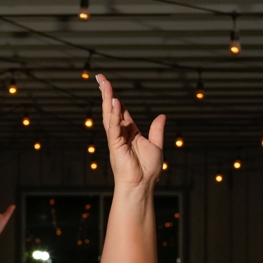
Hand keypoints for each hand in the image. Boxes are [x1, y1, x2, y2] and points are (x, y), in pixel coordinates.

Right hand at [97, 74, 165, 191]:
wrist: (142, 185)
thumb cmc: (147, 170)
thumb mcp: (156, 145)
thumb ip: (157, 130)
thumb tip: (162, 116)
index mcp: (129, 132)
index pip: (121, 110)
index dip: (116, 97)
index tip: (109, 84)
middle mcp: (120, 133)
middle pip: (111, 108)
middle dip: (106, 92)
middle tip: (100, 77)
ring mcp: (116, 138)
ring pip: (109, 114)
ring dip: (107, 98)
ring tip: (104, 83)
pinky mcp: (115, 144)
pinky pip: (113, 126)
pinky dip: (114, 114)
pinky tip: (115, 102)